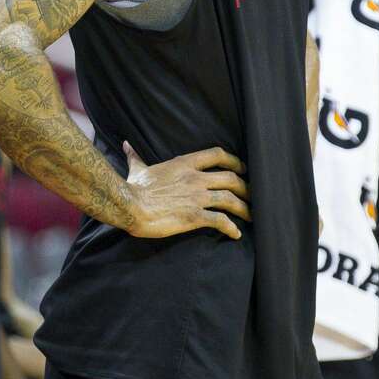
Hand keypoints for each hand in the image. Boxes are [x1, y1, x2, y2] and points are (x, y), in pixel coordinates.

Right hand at [123, 142, 250, 239]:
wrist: (130, 206)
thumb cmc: (134, 188)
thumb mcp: (138, 169)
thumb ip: (136, 156)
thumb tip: (126, 144)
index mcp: (184, 163)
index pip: (217, 154)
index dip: (234, 160)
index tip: (242, 167)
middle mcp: (196, 178)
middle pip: (231, 177)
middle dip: (246, 187)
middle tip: (252, 195)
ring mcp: (197, 197)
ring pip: (231, 199)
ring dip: (244, 208)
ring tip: (251, 216)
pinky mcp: (194, 216)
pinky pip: (220, 221)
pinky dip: (231, 227)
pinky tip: (236, 234)